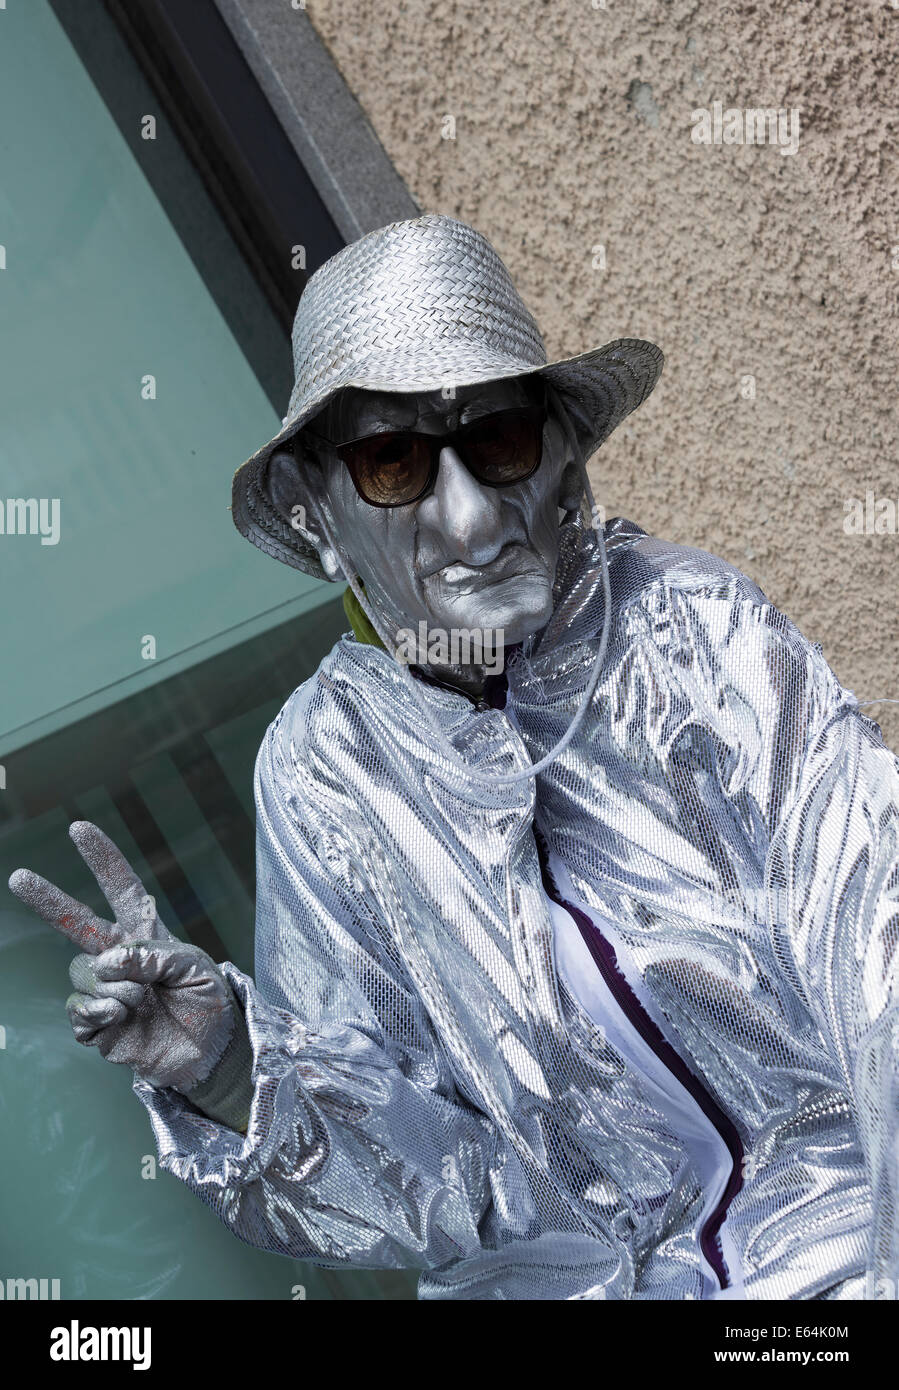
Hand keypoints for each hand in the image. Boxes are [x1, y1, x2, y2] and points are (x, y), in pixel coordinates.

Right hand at [8, 821, 235, 1090]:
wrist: (211, 1053)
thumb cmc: (206, 1003)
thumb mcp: (194, 968)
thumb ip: (154, 957)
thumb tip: (108, 962)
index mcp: (145, 935)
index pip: (121, 889)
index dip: (102, 859)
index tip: (79, 828)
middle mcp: (118, 959)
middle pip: (76, 923)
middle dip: (48, 899)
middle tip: (18, 875)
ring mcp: (103, 991)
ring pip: (82, 972)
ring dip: (113, 987)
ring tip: (140, 1002)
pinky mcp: (95, 1025)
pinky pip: (78, 1009)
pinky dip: (98, 1012)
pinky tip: (118, 1018)